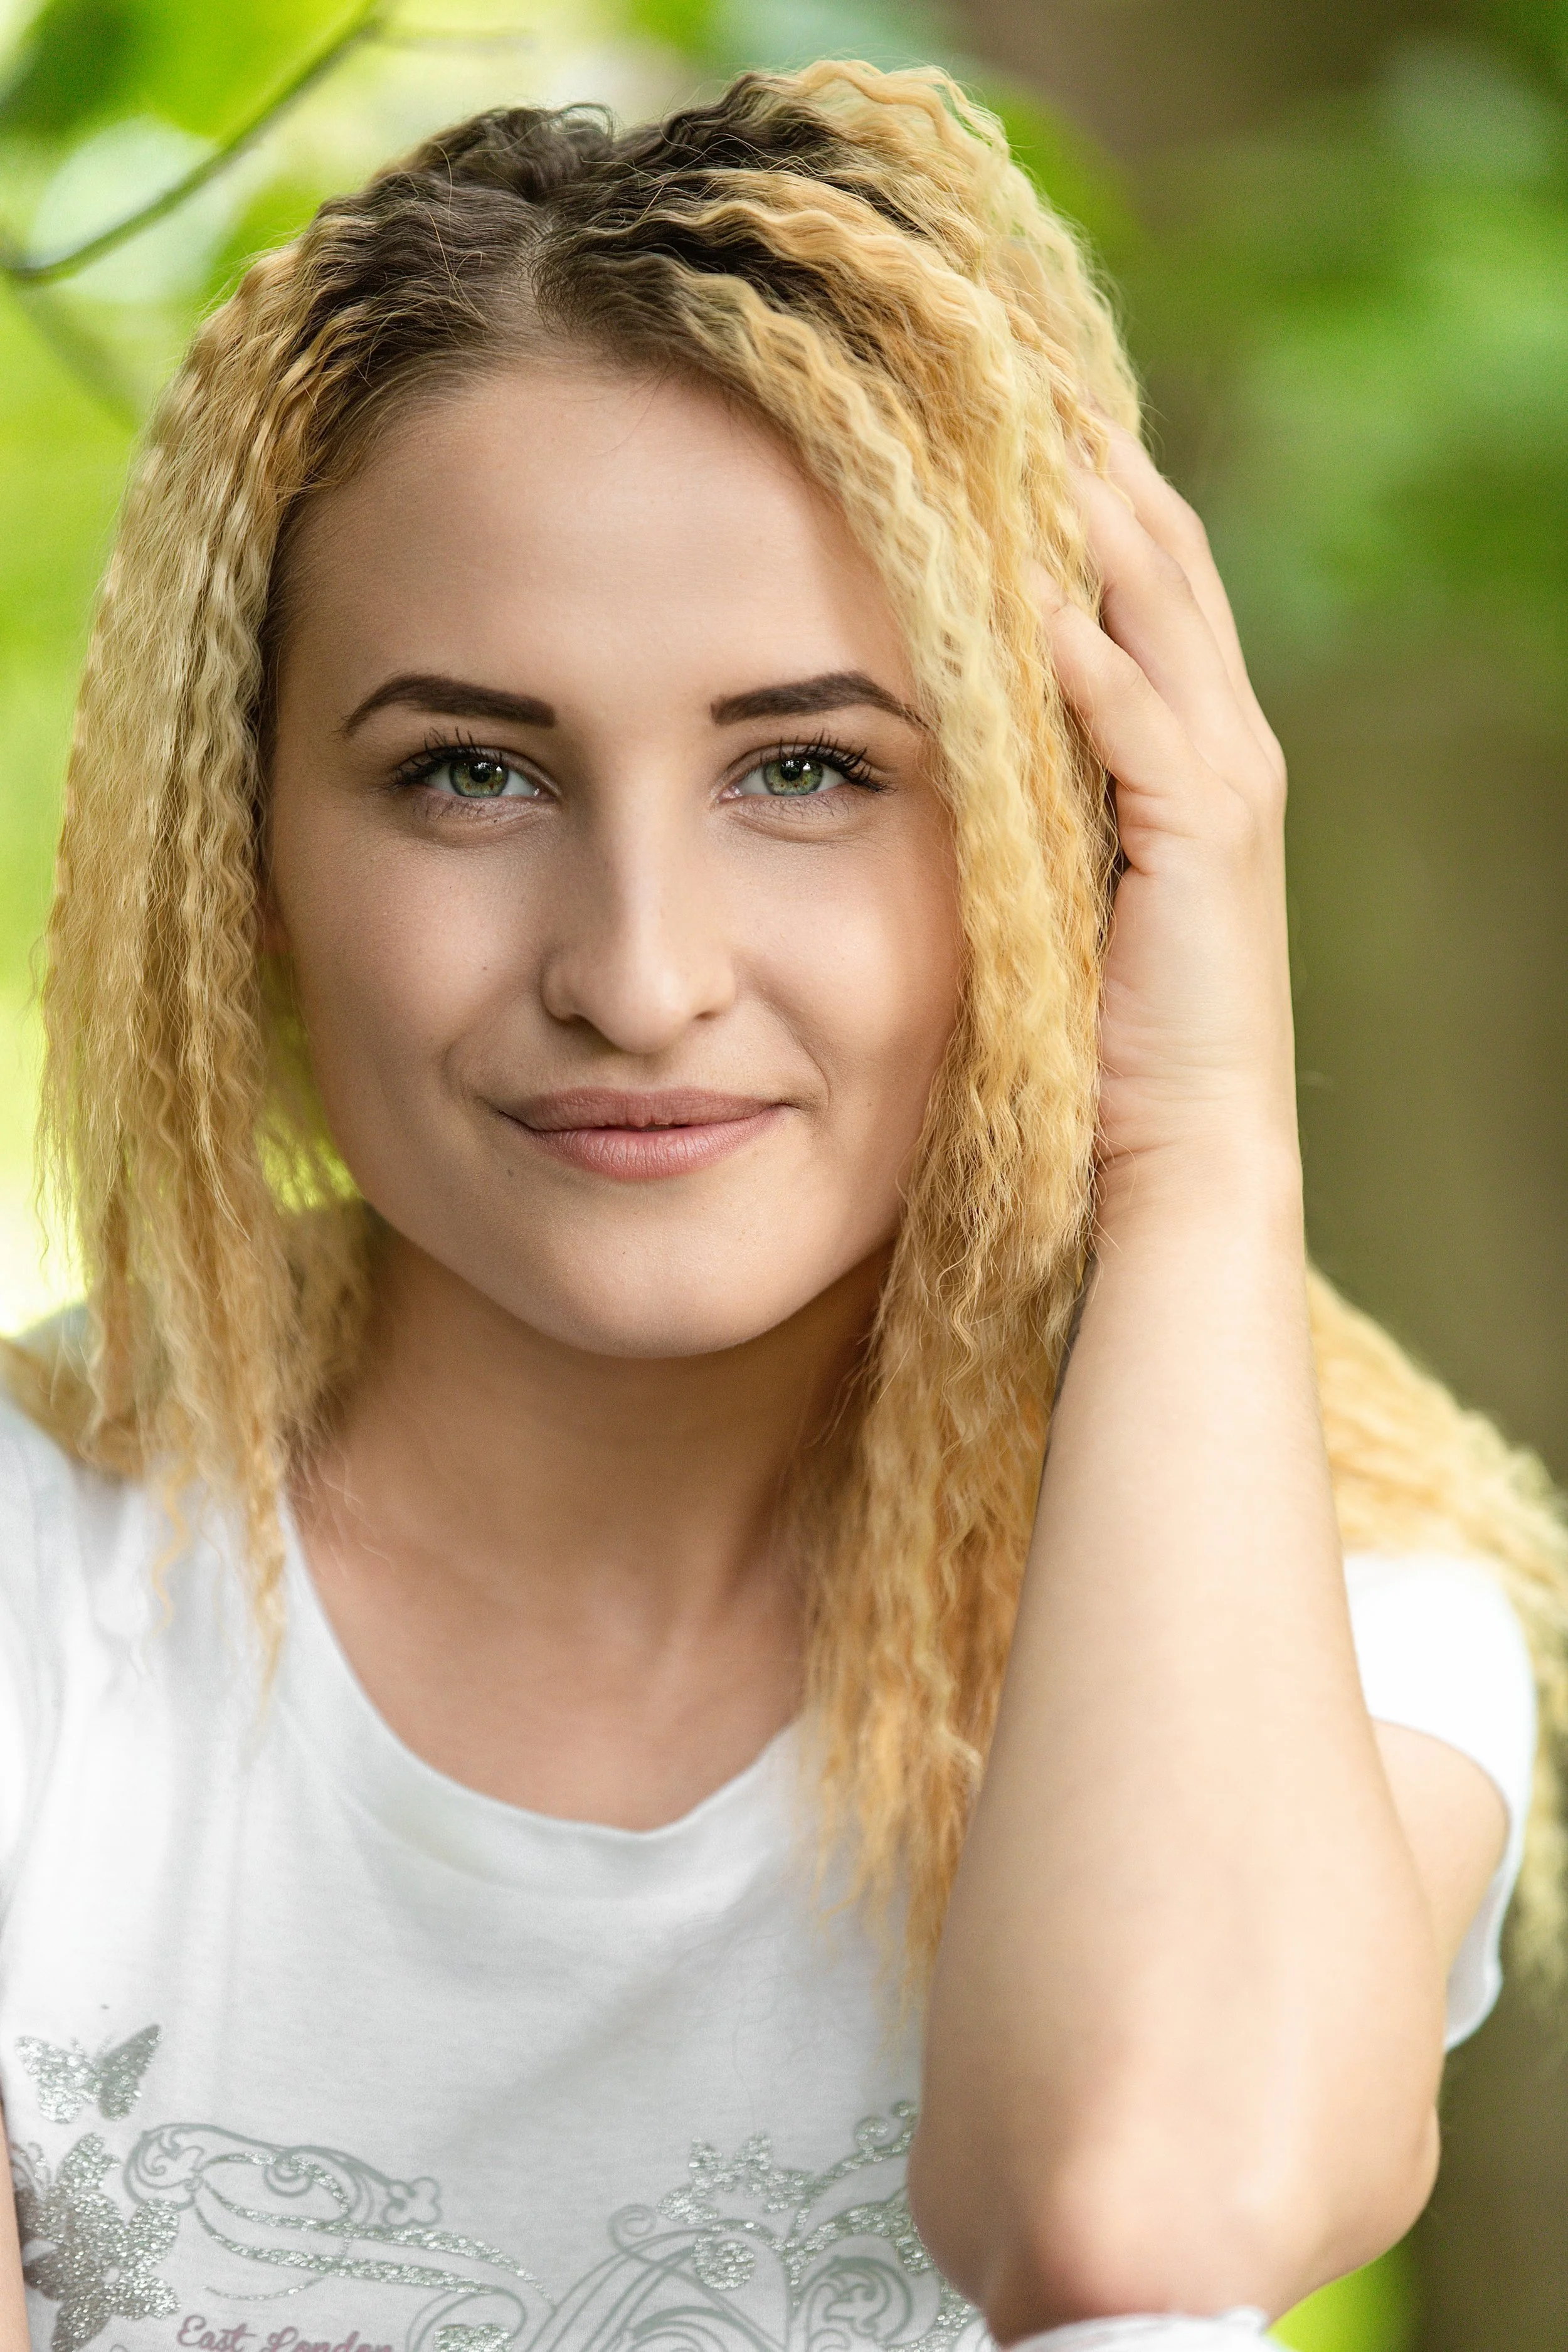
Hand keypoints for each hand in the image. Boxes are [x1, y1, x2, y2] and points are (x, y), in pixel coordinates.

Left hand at [1041, 427, 1297, 1195]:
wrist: (1181, 1142)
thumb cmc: (1108, 1026)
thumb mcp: (1069, 874)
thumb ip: (1043, 787)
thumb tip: (966, 703)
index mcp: (1193, 745)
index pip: (1146, 580)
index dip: (1090, 486)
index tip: (1013, 399)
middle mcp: (1225, 744)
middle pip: (1163, 566)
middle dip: (1095, 463)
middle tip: (1017, 362)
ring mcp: (1223, 790)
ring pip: (1163, 622)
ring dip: (1100, 524)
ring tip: (1029, 428)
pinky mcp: (1201, 847)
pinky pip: (1145, 732)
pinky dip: (1098, 663)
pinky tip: (1039, 599)